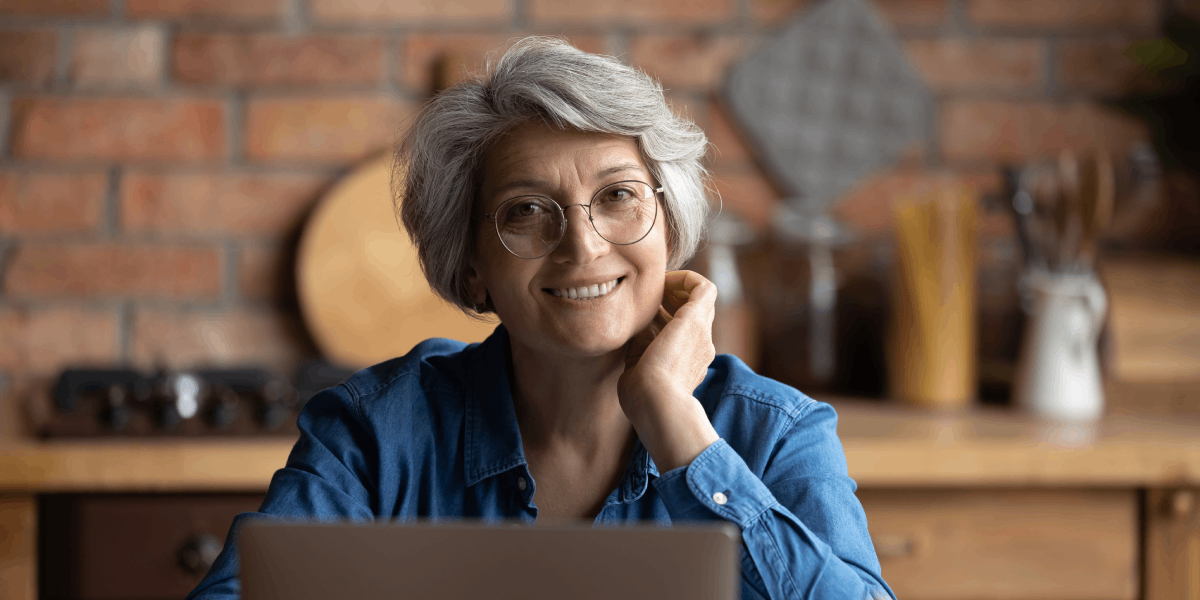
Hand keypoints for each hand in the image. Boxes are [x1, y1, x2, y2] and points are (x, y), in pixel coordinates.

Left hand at [618, 270, 720, 471]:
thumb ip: (641, 344)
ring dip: (677, 287)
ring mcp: (703, 333)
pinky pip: (703, 287)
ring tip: (655, 288)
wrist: (656, 402)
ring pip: (700, 299)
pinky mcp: (697, 319)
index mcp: (687, 361)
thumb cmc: (642, 397)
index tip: (643, 315)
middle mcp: (701, 346)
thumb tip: (636, 323)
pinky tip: (662, 281)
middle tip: (647, 300)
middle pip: (693, 312)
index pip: (682, 330)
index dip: (664, 315)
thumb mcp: (638, 366)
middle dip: (671, 300)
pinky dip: (685, 277)